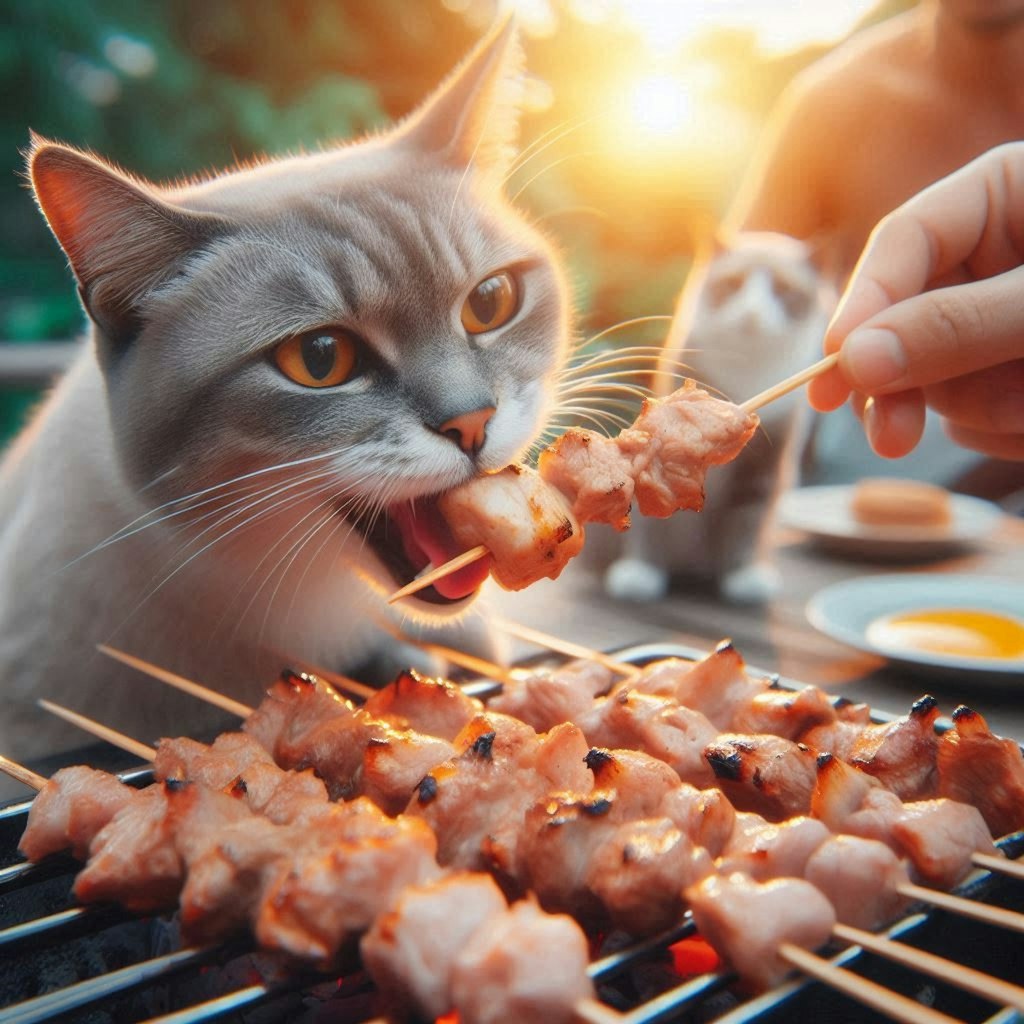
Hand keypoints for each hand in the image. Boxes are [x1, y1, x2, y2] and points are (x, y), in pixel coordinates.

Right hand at [808, 142, 1023, 459]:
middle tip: (890, 438)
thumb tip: (856, 360)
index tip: (838, 367)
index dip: (865, 305)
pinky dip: (1008, 427)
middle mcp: (993, 258)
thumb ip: (960, 322)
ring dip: (984, 406)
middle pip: (906, 319)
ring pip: (943, 377)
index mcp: (1001, 196)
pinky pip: (980, 412)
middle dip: (903, 381)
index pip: (903, 240)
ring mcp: (1000, 320)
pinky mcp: (1013, 372)